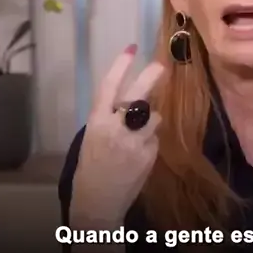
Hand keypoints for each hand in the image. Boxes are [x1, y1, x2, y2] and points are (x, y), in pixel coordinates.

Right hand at [70, 45, 163, 227]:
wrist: (98, 204)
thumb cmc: (91, 168)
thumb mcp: (92, 139)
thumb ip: (109, 119)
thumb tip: (132, 102)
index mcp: (96, 122)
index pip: (108, 87)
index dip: (120, 66)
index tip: (132, 48)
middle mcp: (116, 128)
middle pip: (136, 96)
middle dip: (150, 78)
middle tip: (161, 65)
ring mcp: (134, 141)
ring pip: (153, 117)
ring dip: (150, 120)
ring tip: (138, 135)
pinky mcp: (148, 154)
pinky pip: (155, 137)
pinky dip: (150, 140)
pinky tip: (139, 154)